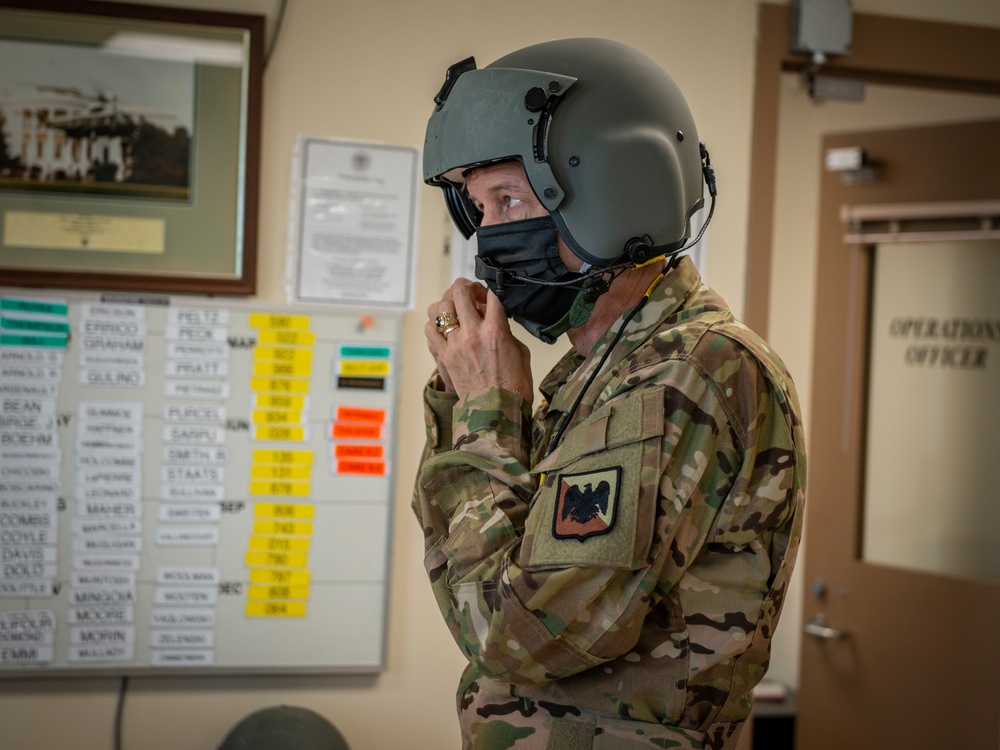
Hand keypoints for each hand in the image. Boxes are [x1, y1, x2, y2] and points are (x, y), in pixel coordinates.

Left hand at [425, 278, 532, 403]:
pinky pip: (429, 330)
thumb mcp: (520, 351)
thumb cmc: (513, 386)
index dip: (493, 288)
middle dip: (468, 287)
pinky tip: (446, 328)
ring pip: (440, 307)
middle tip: (474, 295)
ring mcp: (454, 345)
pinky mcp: (443, 357)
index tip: (493, 294)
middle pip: (460, 291)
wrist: (495, 412)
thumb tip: (496, 319)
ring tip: (457, 309)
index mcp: (496, 330)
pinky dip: (435, 324)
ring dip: (449, 303)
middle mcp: (472, 334)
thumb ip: (505, 329)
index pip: (492, 293)